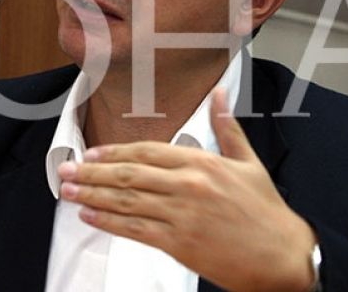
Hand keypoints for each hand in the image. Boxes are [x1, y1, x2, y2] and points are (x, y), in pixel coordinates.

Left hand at [58, 88, 316, 291]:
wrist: (282, 255)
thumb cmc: (265, 210)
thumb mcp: (249, 162)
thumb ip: (226, 127)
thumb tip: (220, 92)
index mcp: (202, 162)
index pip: (147, 151)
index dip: (115, 152)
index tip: (91, 154)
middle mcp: (188, 184)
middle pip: (129, 175)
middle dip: (92, 173)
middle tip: (65, 171)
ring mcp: (181, 215)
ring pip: (126, 202)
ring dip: (92, 196)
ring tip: (68, 192)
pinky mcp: (178, 243)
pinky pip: (135, 230)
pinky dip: (108, 223)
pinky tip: (90, 217)